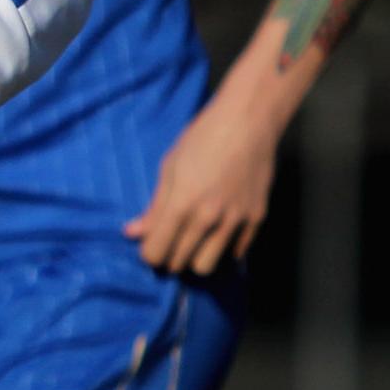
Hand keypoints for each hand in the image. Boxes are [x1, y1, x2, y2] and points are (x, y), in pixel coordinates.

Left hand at [126, 97, 276, 274]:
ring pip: (208, 266)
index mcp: (182, 204)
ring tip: (192, 242)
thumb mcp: (169, 168)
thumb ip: (154, 207)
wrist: (248, 123)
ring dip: (195, 259)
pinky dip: (223, 248)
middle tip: (169, 243)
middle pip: (180, 263)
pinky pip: (236, 251)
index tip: (149, 246)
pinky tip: (216, 233)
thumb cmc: (202, 139)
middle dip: (169, 258)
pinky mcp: (257, 217)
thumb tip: (132, 233)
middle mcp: (209, 217)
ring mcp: (236, 220)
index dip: (149, 253)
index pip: (157, 252)